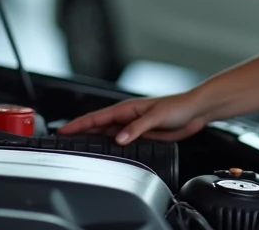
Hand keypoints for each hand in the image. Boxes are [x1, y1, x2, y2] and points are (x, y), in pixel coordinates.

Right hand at [57, 90, 208, 143]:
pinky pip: (121, 141)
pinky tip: (106, 152)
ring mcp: (134, 126)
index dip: (79, 124)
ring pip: (108, 134)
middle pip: (98, 126)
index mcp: (127, 108)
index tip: (63, 130)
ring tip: (78, 147)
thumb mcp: (156, 116)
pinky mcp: (142, 134)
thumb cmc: (178, 106)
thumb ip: (137, 127)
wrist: (195, 111)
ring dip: (94, 140)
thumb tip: (118, 139)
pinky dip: (110, 146)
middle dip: (81, 132)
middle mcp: (128, 117)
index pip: (97, 117)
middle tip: (63, 141)